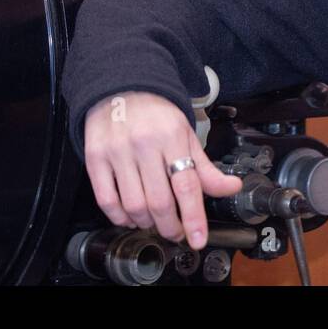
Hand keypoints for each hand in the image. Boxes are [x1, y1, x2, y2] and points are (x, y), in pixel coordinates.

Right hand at [82, 91, 242, 248]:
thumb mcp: (186, 135)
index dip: (193, 217)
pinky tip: (130, 217)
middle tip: (177, 233)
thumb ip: (206, 167)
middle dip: (171, 226)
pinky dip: (119, 217)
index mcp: (171, 136)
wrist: (121, 89)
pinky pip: (107, 200)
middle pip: (159, 201)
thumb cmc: (156, 116)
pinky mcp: (95, 159)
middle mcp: (144, 144)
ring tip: (154, 221)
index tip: (197, 239)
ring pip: (133, 205)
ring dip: (146, 223)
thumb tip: (231, 187)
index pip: (186, 184)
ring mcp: (117, 152)